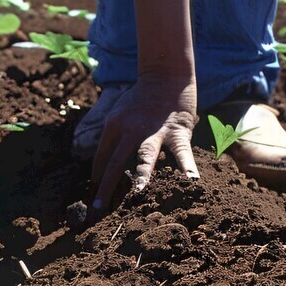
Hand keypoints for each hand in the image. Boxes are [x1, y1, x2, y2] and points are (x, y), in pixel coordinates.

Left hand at [90, 75, 198, 210]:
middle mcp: (129, 130)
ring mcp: (153, 132)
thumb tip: (103, 167)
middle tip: (97, 210)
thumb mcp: (117, 115)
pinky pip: (181, 153)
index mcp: (112, 127)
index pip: (101, 159)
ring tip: (137, 193)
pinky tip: (190, 180)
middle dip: (105, 188)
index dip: (97, 179)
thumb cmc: (140, 100)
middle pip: (114, 163)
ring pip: (144, 157)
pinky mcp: (176, 132)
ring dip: (141, 176)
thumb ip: (113, 139)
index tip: (95, 198)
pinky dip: (186, 166)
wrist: (165, 76)